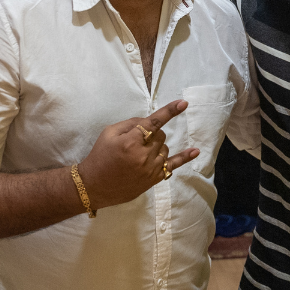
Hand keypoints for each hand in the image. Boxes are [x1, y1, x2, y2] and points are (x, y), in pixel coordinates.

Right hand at [77, 99, 199, 208]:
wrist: (93, 185)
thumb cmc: (100, 156)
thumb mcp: (108, 133)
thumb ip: (130, 124)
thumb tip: (149, 121)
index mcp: (130, 142)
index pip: (154, 123)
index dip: (169, 111)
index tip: (183, 103)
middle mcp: (143, 155)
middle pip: (160, 135)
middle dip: (151, 134)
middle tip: (135, 141)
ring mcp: (150, 169)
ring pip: (165, 148)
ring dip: (156, 146)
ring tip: (139, 154)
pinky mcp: (154, 179)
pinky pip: (173, 166)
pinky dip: (185, 158)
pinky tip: (195, 151)